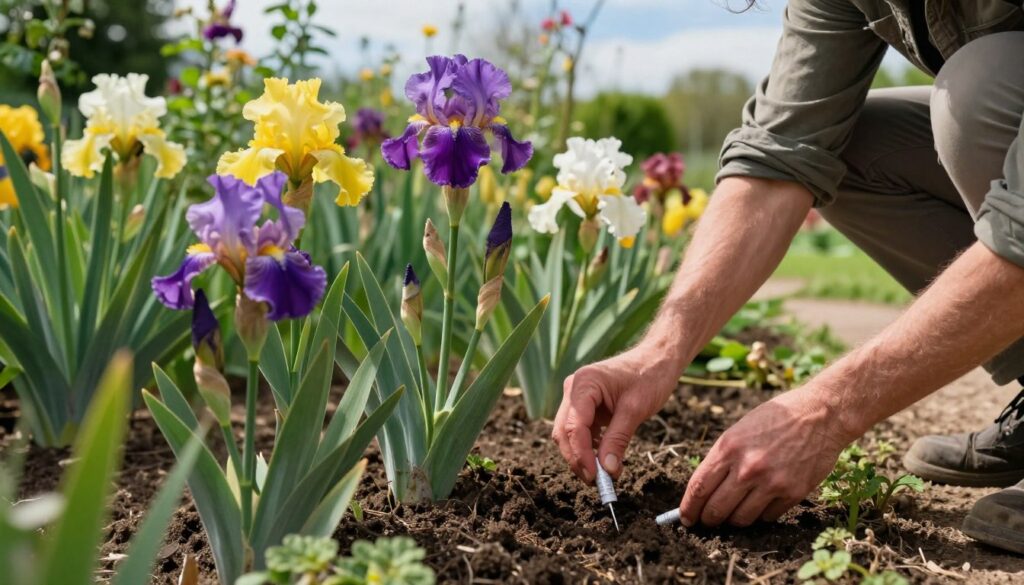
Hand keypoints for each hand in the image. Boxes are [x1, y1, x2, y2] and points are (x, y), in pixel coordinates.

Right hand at [551, 344, 680, 482]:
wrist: (658, 358)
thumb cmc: (649, 376)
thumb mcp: (635, 410)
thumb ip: (617, 440)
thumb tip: (607, 471)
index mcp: (584, 384)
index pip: (573, 426)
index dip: (581, 455)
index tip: (595, 477)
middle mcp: (574, 388)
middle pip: (564, 432)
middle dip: (578, 459)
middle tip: (596, 482)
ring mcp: (577, 396)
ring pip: (568, 433)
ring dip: (581, 455)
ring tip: (602, 473)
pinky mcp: (585, 404)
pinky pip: (580, 430)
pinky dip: (588, 447)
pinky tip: (604, 458)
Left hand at [677, 385, 854, 526]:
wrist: (819, 415)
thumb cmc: (776, 418)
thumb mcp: (738, 431)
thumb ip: (721, 458)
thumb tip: (703, 489)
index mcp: (728, 448)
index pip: (699, 487)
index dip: (689, 507)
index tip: (685, 518)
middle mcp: (747, 468)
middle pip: (716, 509)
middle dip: (707, 520)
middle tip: (706, 522)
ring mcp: (771, 483)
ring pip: (741, 519)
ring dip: (733, 521)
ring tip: (732, 515)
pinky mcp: (792, 493)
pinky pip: (767, 517)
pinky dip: (759, 515)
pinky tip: (759, 505)